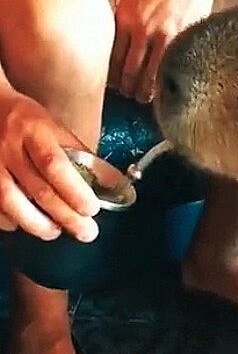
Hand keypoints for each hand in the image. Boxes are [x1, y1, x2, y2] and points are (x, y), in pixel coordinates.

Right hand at [0, 91, 99, 241]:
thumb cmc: (26, 122)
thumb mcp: (54, 127)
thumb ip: (80, 155)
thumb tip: (111, 183)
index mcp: (33, 130)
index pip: (55, 165)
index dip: (75, 191)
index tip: (92, 209)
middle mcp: (8, 148)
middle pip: (39, 191)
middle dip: (67, 217)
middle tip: (87, 231)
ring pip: (13, 204)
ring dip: (39, 225)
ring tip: (56, 231)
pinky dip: (14, 221)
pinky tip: (29, 223)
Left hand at [110, 0, 226, 102]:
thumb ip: (123, 20)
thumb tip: (115, 45)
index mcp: (126, 18)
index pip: (113, 59)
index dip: (112, 77)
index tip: (113, 85)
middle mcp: (143, 30)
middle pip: (130, 72)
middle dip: (128, 89)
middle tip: (129, 95)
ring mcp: (165, 37)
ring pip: (150, 77)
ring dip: (146, 92)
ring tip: (144, 97)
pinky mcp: (184, 41)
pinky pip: (171, 70)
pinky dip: (164, 83)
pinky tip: (162, 88)